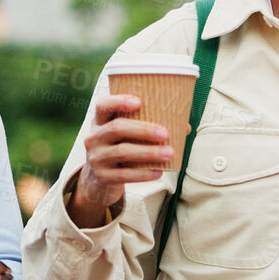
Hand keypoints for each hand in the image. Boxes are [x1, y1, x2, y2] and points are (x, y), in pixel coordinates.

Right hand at [71, 94, 173, 227]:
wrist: (99, 178)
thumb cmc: (120, 148)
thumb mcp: (125, 136)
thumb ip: (148, 127)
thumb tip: (184, 127)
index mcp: (100, 121)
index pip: (103, 106)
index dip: (119, 101)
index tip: (139, 102)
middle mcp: (94, 137)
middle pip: (116, 128)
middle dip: (143, 130)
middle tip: (165, 134)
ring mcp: (96, 158)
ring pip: (122, 152)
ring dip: (149, 152)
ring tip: (170, 153)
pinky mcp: (102, 176)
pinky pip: (124, 175)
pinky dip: (143, 174)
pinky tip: (158, 172)